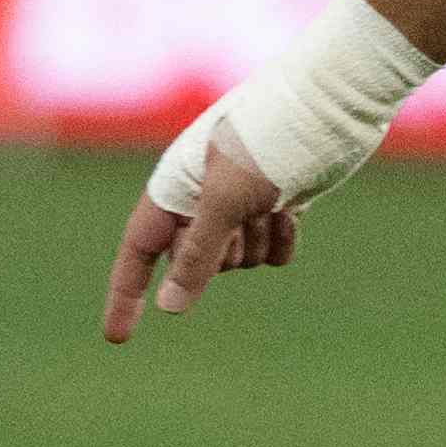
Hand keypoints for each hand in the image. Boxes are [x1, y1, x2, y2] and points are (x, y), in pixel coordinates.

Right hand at [101, 125, 298, 341]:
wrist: (328, 107)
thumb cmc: (268, 141)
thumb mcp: (225, 200)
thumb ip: (196, 257)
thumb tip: (170, 307)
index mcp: (173, 188)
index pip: (139, 252)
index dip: (126, 295)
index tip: (117, 338)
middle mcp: (201, 199)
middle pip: (196, 264)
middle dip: (222, 253)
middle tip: (246, 211)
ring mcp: (241, 205)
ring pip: (240, 261)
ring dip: (258, 238)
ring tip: (272, 198)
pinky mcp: (276, 207)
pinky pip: (272, 254)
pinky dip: (283, 238)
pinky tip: (293, 207)